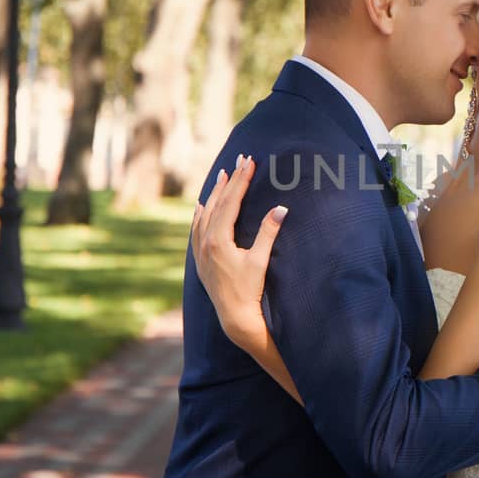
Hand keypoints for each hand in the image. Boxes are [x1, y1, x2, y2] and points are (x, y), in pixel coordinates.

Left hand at [190, 154, 286, 350]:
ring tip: (221, 175)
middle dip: (229, 181)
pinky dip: (200, 214)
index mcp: (218, 240)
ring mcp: (200, 250)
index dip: (241, 181)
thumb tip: (281, 208)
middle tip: (239, 161)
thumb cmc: (249, 290)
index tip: (248, 163)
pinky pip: (197, 228)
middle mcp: (205, 243)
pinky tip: (202, 206)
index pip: (231, 202)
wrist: (234, 316)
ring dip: (215, 194)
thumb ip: (268, 233)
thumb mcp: (260, 260)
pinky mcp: (200, 258)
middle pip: (217, 204)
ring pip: (205, 214)